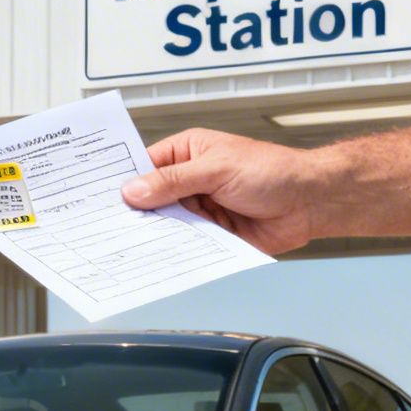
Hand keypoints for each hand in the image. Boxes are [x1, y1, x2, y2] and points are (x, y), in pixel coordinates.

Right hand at [121, 128, 325, 254]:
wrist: (309, 202)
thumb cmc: (272, 171)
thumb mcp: (216, 169)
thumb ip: (173, 181)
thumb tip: (134, 190)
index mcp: (188, 153)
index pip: (146, 165)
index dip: (124, 180)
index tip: (101, 197)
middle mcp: (191, 180)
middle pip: (152, 198)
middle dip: (135, 212)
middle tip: (107, 226)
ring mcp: (201, 208)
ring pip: (167, 224)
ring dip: (154, 234)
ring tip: (124, 246)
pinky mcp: (212, 234)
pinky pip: (186, 244)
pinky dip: (174, 251)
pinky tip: (156, 258)